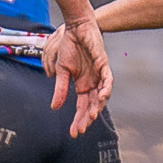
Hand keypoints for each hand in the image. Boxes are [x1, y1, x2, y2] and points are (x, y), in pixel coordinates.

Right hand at [42, 17, 112, 136]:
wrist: (74, 28)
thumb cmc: (68, 47)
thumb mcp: (61, 70)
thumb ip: (60, 89)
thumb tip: (54, 107)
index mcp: (82, 85)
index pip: (81, 107)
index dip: (78, 120)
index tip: (73, 133)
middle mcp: (92, 83)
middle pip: (92, 106)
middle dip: (86, 118)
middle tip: (81, 130)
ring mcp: (99, 75)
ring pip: (101, 96)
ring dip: (97, 107)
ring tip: (91, 117)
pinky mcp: (104, 64)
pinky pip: (108, 79)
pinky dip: (106, 88)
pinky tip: (102, 96)